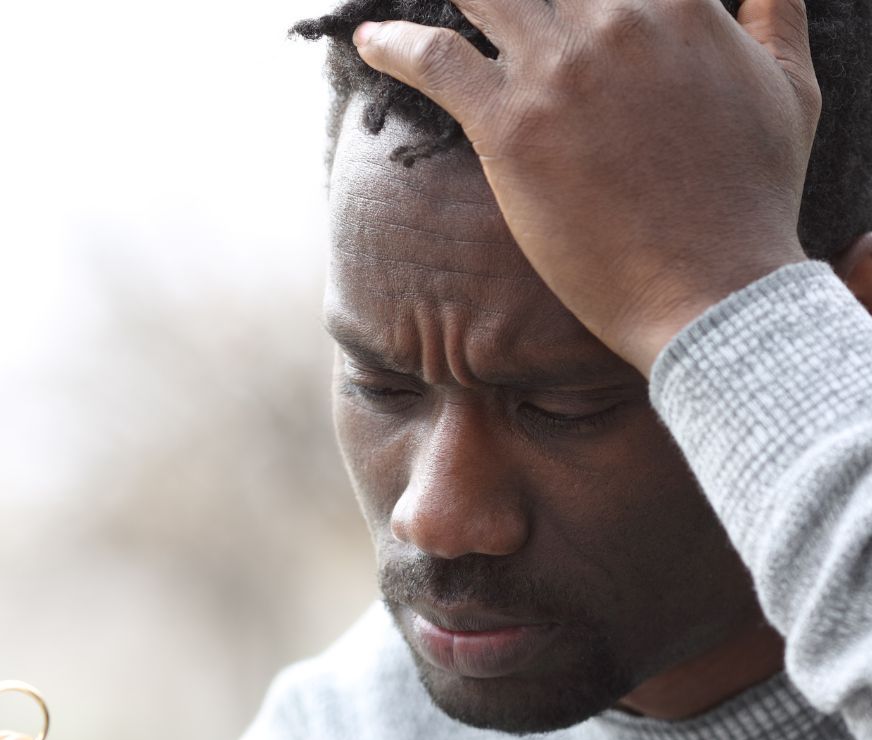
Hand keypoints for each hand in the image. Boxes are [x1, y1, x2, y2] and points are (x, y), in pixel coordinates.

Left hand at [353, 0, 819, 372]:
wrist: (710, 289)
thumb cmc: (752, 203)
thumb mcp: (791, 91)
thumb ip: (774, 20)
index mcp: (680, 3)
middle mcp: (615, 19)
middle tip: (486, 3)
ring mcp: (560, 70)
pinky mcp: (511, 128)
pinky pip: (435, 60)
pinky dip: (394, 45)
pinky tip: (369, 41)